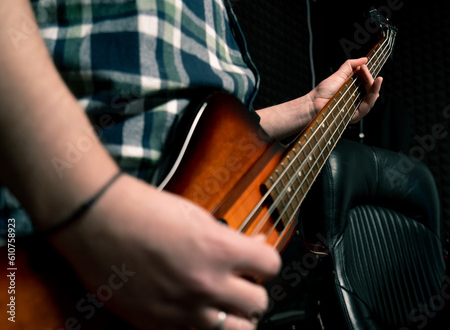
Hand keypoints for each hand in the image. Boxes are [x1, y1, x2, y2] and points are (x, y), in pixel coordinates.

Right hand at [50, 174, 280, 329]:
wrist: (98, 220)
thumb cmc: (144, 211)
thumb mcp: (197, 215)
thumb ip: (230, 237)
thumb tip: (255, 245)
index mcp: (219, 249)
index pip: (272, 265)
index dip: (267, 261)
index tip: (259, 260)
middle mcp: (205, 283)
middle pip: (259, 304)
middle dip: (254, 291)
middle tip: (242, 282)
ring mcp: (182, 310)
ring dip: (235, 316)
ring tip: (224, 302)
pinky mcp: (157, 324)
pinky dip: (200, 326)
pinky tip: (192, 309)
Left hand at [308, 57, 382, 123]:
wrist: (314, 103)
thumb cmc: (323, 92)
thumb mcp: (339, 75)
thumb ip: (351, 66)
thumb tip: (364, 59)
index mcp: (354, 90)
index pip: (367, 83)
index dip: (368, 75)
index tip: (365, 66)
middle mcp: (356, 100)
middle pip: (371, 91)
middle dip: (371, 79)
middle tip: (364, 70)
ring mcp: (356, 108)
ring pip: (372, 99)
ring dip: (375, 87)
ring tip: (375, 78)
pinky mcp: (354, 115)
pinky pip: (367, 107)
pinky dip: (372, 97)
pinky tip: (374, 89)